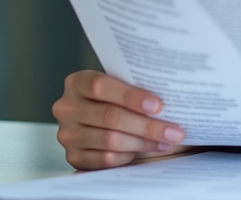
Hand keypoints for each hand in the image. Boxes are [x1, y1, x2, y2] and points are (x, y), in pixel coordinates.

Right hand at [52, 70, 189, 169]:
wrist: (100, 118)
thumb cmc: (116, 97)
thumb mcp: (120, 84)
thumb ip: (135, 85)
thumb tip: (172, 94)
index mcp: (77, 82)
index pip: (100, 86)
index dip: (130, 96)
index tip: (158, 106)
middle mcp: (67, 107)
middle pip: (109, 117)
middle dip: (147, 125)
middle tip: (174, 132)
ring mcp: (67, 134)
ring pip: (110, 140)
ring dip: (143, 142)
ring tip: (167, 142)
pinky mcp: (73, 156)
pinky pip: (104, 158)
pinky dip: (128, 155)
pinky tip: (145, 149)